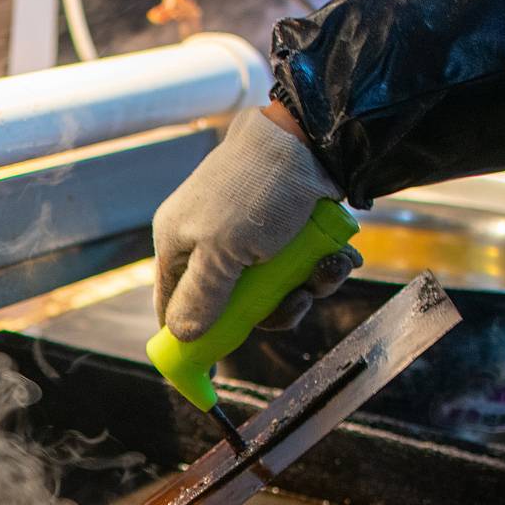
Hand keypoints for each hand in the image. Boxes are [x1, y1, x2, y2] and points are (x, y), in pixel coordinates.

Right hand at [153, 104, 358, 340]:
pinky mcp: (286, 230)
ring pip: (272, 290)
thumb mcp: (220, 251)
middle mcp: (211, 241)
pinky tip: (333, 258)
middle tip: (292, 303)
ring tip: (322, 271)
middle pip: (231, 306)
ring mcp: (251, 236)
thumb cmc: (254, 187)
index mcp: (178, 243)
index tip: (211, 368)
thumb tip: (182, 337)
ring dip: (302, 290)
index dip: (189, 338)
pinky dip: (319, 269)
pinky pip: (297, 268)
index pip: (172, 305)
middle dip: (269, 311)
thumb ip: (201, 298)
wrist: (310, 135)